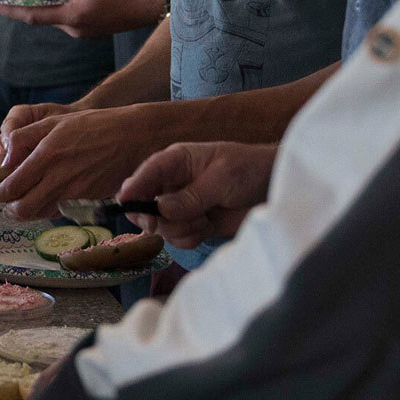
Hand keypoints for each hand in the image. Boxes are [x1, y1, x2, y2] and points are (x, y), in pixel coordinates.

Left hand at [0, 0, 164, 38]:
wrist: (152, 3)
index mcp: (72, 18)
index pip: (32, 16)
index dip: (10, 11)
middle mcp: (75, 29)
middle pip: (44, 16)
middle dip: (28, 4)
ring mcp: (85, 30)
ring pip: (59, 14)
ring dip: (48, 2)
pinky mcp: (95, 26)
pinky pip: (72, 13)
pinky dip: (63, 2)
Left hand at [0, 102, 175, 222]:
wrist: (133, 138)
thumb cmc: (94, 126)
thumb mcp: (55, 121)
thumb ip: (25, 138)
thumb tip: (4, 157)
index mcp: (46, 152)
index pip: (11, 184)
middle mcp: (57, 175)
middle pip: (21, 206)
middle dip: (8, 207)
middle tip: (7, 201)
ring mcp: (72, 190)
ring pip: (38, 214)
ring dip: (26, 211)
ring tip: (23, 202)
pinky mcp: (86, 200)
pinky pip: (58, 211)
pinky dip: (47, 210)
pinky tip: (47, 198)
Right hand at [118, 141, 276, 248]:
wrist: (275, 188)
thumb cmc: (249, 170)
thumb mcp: (222, 178)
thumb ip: (191, 195)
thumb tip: (161, 209)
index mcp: (176, 161)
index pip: (146, 174)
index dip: (132, 189)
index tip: (124, 203)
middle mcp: (173, 183)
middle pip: (143, 204)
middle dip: (152, 217)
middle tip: (161, 222)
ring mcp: (182, 206)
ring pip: (160, 225)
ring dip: (178, 229)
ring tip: (203, 220)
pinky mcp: (193, 224)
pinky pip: (176, 238)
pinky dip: (188, 238)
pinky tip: (206, 228)